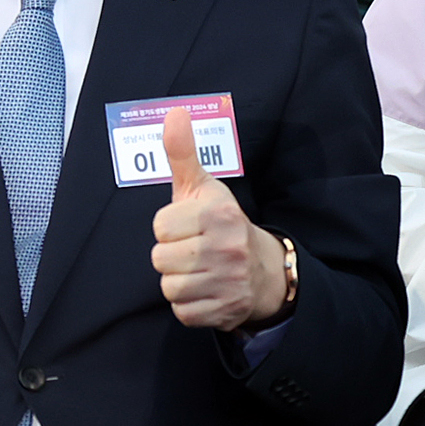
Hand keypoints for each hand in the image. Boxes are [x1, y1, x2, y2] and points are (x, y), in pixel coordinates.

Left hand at [149, 106, 282, 330]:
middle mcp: (226, 248)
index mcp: (218, 214)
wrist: (263, 271)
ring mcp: (228, 281)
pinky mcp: (225, 310)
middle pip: (161, 259)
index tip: (188, 226)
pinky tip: (204, 290)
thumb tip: (173, 114)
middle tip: (192, 250)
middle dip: (172, 255)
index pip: (160, 226)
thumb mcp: (203, 187)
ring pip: (169, 287)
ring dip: (178, 281)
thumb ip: (183, 153)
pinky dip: (188, 305)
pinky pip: (182, 311)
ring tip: (197, 270)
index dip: (169, 227)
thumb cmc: (222, 224)